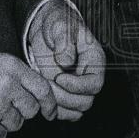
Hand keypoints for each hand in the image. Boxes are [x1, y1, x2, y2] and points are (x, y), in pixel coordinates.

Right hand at [0, 52, 55, 137]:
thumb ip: (17, 75)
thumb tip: (37, 93)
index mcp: (12, 67)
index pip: (42, 89)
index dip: (50, 104)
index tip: (50, 112)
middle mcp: (7, 86)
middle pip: (31, 110)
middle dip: (23, 110)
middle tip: (6, 104)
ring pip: (16, 124)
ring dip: (7, 120)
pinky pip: (1, 135)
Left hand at [27, 0, 105, 120]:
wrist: (45, 30)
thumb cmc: (57, 24)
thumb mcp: (60, 26)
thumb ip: (64, 42)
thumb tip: (66, 61)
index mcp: (95, 60)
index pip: (95, 84)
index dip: (77, 86)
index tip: (59, 77)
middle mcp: (89, 77)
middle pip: (85, 102)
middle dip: (64, 97)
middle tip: (47, 83)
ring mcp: (78, 88)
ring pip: (76, 111)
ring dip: (58, 105)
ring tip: (43, 88)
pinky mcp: (66, 94)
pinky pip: (66, 113)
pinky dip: (54, 110)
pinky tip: (43, 96)